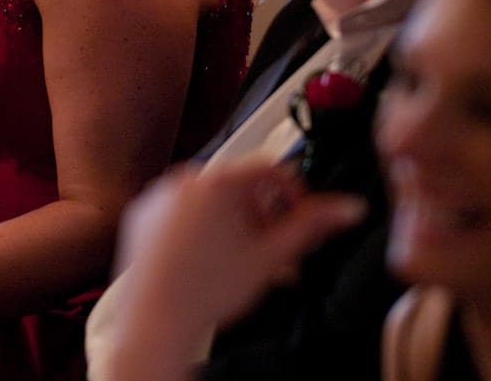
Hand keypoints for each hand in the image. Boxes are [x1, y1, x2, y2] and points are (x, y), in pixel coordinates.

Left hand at [112, 162, 366, 357]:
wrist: (154, 321)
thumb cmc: (206, 291)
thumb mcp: (270, 256)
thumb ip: (311, 225)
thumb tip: (348, 207)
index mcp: (216, 180)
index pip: (270, 169)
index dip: (293, 195)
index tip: (300, 220)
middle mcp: (184, 179)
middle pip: (240, 188)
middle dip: (265, 218)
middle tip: (279, 251)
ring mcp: (159, 196)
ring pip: (211, 202)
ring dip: (237, 225)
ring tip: (248, 263)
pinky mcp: (142, 215)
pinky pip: (182, 211)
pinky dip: (202, 228)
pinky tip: (213, 261)